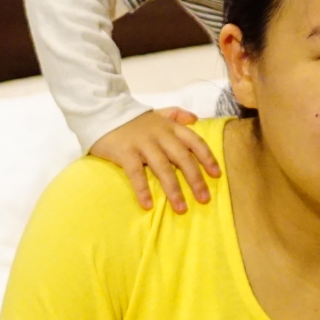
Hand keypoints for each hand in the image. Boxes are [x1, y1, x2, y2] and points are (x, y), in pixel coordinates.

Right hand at [89, 107, 218, 212]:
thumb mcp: (158, 112)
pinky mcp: (125, 152)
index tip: (216, 174)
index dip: (207, 158)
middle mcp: (160, 135)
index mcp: (170, 127)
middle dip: (195, 179)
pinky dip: (143, 189)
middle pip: (182, 158)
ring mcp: (142, 143)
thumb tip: (196, 119)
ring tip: (181, 208)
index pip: (194, 142)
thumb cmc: (133, 119)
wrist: (102, 111)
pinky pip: (136, 173)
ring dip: (173, 189)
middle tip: (204, 199)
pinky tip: (148, 205)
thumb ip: (177, 115)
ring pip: (162, 167)